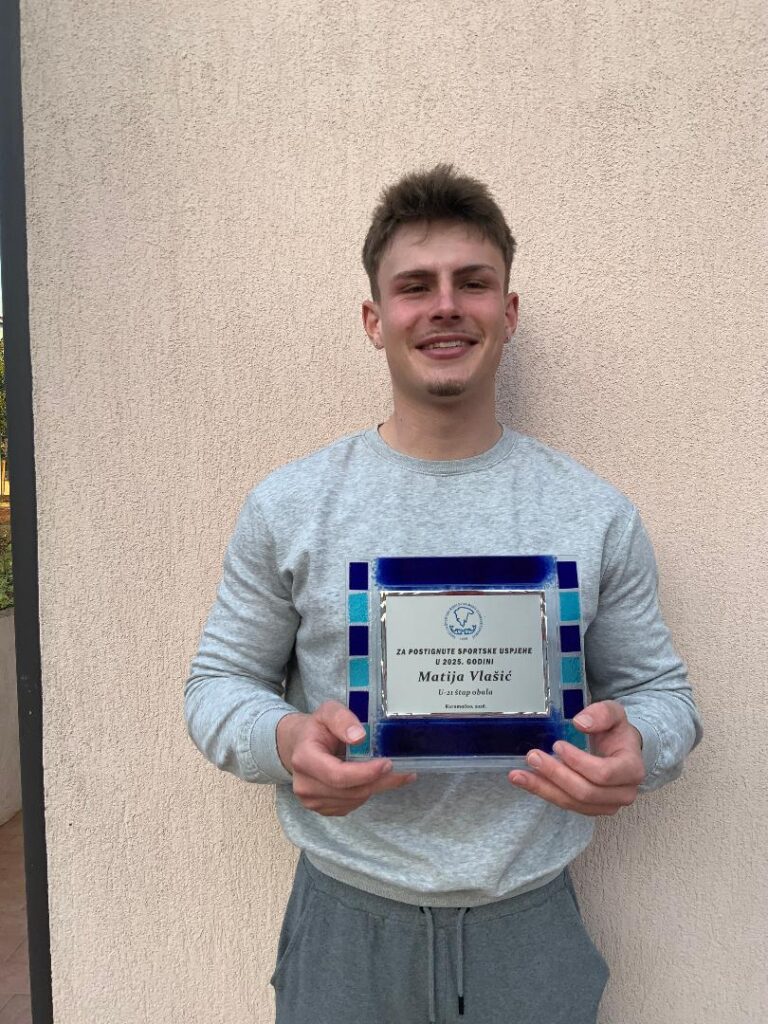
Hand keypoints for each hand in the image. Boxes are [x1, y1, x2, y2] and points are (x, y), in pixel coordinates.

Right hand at [276, 701, 415, 815]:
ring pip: (354, 800)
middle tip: (403, 770)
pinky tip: (370, 779)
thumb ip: (342, 719)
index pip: (338, 775)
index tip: (387, 763)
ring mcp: (311, 801)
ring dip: (375, 787)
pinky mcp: (321, 808)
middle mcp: (304, 785)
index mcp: (304, 759)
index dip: (365, 773)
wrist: (298, 746)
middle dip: (379, 781)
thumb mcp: (328, 711)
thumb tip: (359, 737)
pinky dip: (365, 792)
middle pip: (350, 791)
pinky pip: (351, 805)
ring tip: (388, 771)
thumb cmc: (316, 728)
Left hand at [508, 700, 644, 815]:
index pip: (604, 773)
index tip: (557, 745)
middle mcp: (623, 793)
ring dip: (544, 788)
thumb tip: (580, 723)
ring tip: (518, 774)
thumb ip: (601, 713)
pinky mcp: (591, 808)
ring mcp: (607, 805)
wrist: (622, 750)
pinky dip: (544, 792)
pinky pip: (566, 804)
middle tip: (532, 756)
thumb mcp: (614, 713)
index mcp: (632, 769)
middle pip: (585, 792)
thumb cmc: (617, 732)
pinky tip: (526, 781)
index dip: (578, 762)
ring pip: (573, 803)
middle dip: (556, 775)